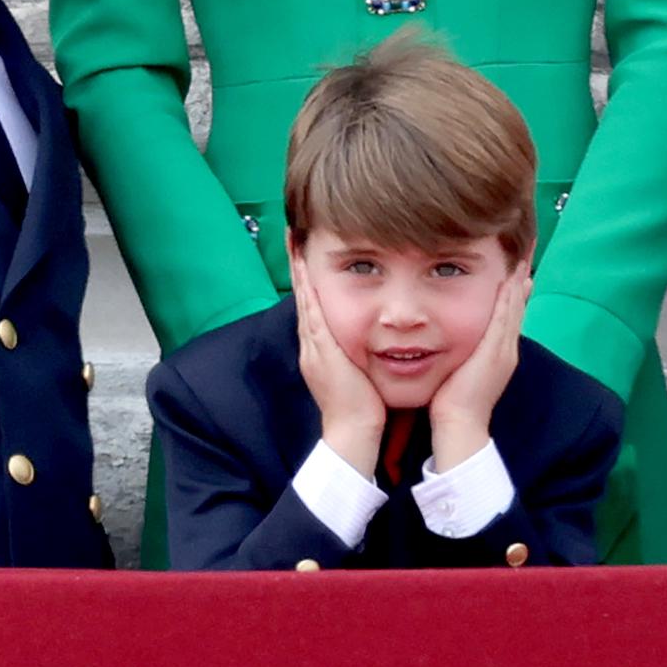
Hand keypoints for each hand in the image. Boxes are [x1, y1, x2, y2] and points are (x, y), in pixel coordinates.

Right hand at [292, 256, 384, 477]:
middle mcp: (312, 343)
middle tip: (294, 234)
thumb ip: (359, 349)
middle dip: (299, 265)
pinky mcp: (320, 349)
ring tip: (295, 241)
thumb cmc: (363, 405)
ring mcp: (313, 345)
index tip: (306, 249)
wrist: (354, 432)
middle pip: (303, 294)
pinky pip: (310, 312)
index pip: (312, 303)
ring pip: (304, 298)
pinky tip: (305, 267)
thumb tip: (372, 332)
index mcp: (321, 347)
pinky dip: (306, 289)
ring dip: (299, 269)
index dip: (308, 276)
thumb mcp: (358, 369)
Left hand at [426, 262, 531, 469]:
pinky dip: (509, 297)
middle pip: (518, 308)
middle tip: (524, 257)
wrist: (459, 423)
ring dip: (517, 283)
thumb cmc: (452, 400)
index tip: (515, 271)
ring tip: (520, 260)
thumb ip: (461, 352)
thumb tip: (451, 339)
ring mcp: (504, 350)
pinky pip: (506, 317)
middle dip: (520, 282)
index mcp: (500, 353)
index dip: (514, 293)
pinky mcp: (496, 351)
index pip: (510, 316)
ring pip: (514, 309)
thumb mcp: (461, 369)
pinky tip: (510, 279)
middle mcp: (507, 349)